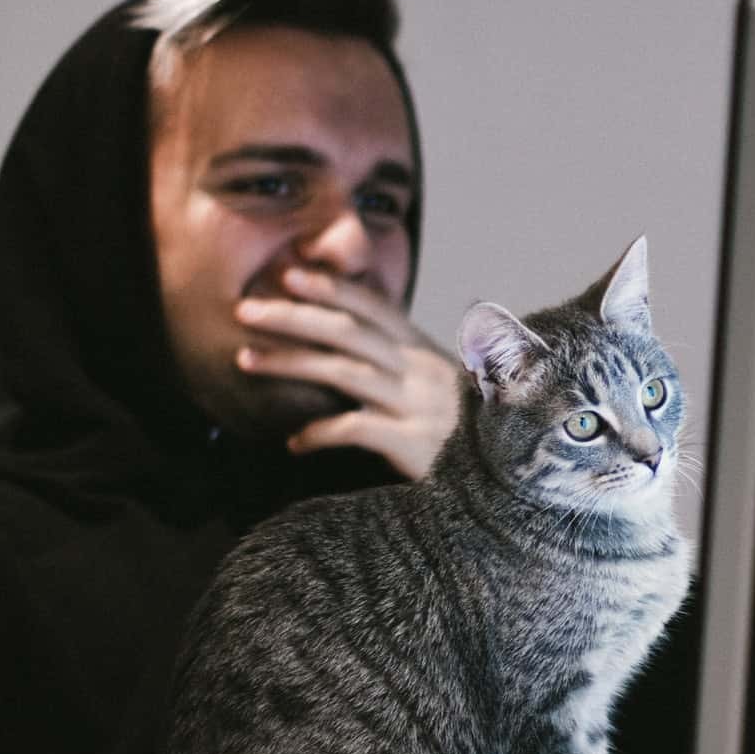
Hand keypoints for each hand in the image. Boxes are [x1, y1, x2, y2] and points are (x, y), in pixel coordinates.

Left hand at [234, 266, 459, 478]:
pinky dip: (320, 433)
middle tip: (245, 310)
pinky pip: (357, 429)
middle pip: (348, 330)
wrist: (509, 478)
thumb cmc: (471, 435)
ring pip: (345, 371)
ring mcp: (418, 406)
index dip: (331, 288)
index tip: (289, 275)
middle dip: (294, 316)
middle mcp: (420, 371)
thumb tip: (358, 344)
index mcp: (424, 352)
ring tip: (244, 360)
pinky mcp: (414, 444)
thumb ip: (404, 365)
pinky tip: (294, 442)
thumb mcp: (443, 388)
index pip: (373, 308)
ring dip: (290, 362)